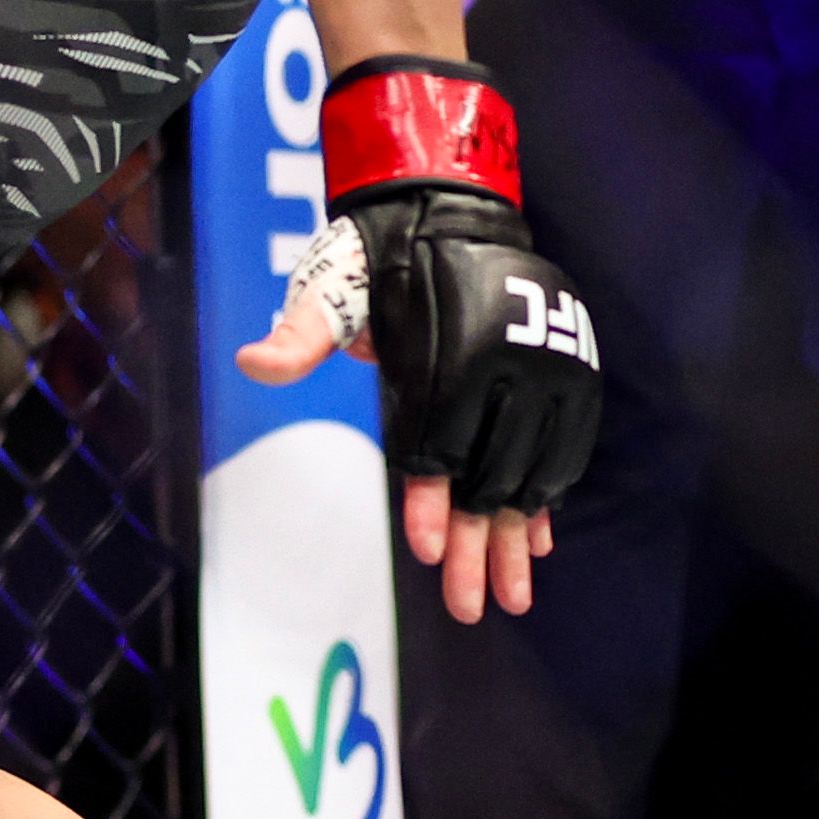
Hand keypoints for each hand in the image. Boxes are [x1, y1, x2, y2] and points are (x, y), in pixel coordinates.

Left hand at [300, 58, 608, 626]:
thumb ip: (300, 335)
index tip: (425, 549)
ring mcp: (548, 372)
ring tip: (509, 598)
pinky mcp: (568, 376)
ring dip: (515, 539)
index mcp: (455, 350)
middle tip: (465, 607)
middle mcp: (511, 363)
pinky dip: (546, 497)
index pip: (442, 441)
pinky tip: (535, 542)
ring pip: (530, 473)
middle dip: (477, 547)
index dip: (433, 498)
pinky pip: (561, 450)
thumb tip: (250, 361)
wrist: (454, 212)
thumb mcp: (334, 289)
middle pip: (490, 473)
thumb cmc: (383, 262)